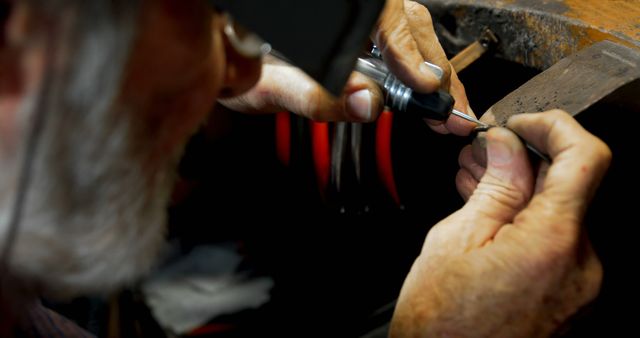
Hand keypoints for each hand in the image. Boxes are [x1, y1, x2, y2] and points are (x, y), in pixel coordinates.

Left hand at [220, 0, 474, 135]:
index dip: (409, 50)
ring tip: (445, 106)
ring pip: (407, 25)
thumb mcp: (269, 87)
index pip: (385, 15)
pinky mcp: (357, 30)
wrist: (218, 60)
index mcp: (331, 13)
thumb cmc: (235, 68)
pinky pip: (395, 37)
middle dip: (433, 67)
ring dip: (430, 68)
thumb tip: (367, 102)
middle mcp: (350, 8)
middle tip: (451, 111)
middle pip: (406, 19)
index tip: (425, 85)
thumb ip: (315, 96)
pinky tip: (422, 89)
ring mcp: (354, 16)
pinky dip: (415, 65)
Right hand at [390, 110, 609, 336]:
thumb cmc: (441, 324)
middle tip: (480, 152)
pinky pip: (553, 240)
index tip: (520, 124)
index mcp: (553, 242)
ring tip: (476, 180)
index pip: (585, 157)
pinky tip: (490, 211)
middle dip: (524, 158)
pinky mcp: (567, 294)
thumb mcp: (456, 240)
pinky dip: (525, 218)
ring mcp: (577, 283)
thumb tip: (507, 146)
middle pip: (567, 185)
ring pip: (557, 212)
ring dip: (521, 188)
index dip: (553, 127)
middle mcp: (580, 264)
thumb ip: (494, 186)